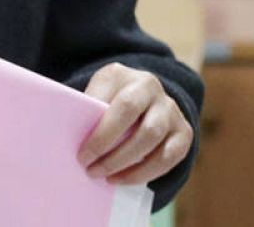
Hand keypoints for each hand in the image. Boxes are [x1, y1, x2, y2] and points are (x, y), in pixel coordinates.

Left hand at [78, 63, 193, 184]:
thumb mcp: (94, 95)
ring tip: (106, 177)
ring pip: (154, 140)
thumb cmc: (106, 99)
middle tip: (91, 170)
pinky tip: (124, 179)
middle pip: (140, 125)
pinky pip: (168, 157)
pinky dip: (145, 173)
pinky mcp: (183, 131)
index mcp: (122, 75)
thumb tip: (70, 142)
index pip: (119, 106)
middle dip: (114, 153)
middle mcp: (151, 88)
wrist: (140, 94)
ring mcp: (170, 109)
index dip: (102, 134)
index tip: (82, 155)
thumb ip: (87, 111)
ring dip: (128, 165)